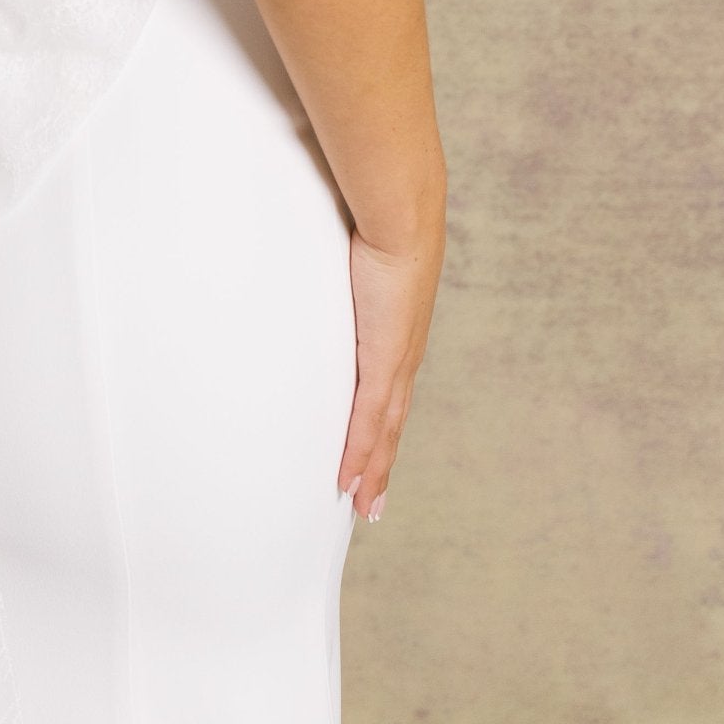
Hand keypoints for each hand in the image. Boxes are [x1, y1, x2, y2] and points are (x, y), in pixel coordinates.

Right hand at [337, 222, 441, 523]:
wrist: (401, 215)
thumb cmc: (378, 221)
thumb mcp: (353, 255)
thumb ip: (337, 266)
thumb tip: (319, 255)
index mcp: (398, 333)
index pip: (390, 393)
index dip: (382, 429)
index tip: (374, 457)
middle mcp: (403, 354)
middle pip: (392, 425)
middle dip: (381, 465)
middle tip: (370, 504)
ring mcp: (395, 362)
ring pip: (385, 433)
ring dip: (373, 472)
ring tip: (363, 508)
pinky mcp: (382, 361)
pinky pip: (368, 420)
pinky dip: (359, 455)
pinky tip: (349, 481)